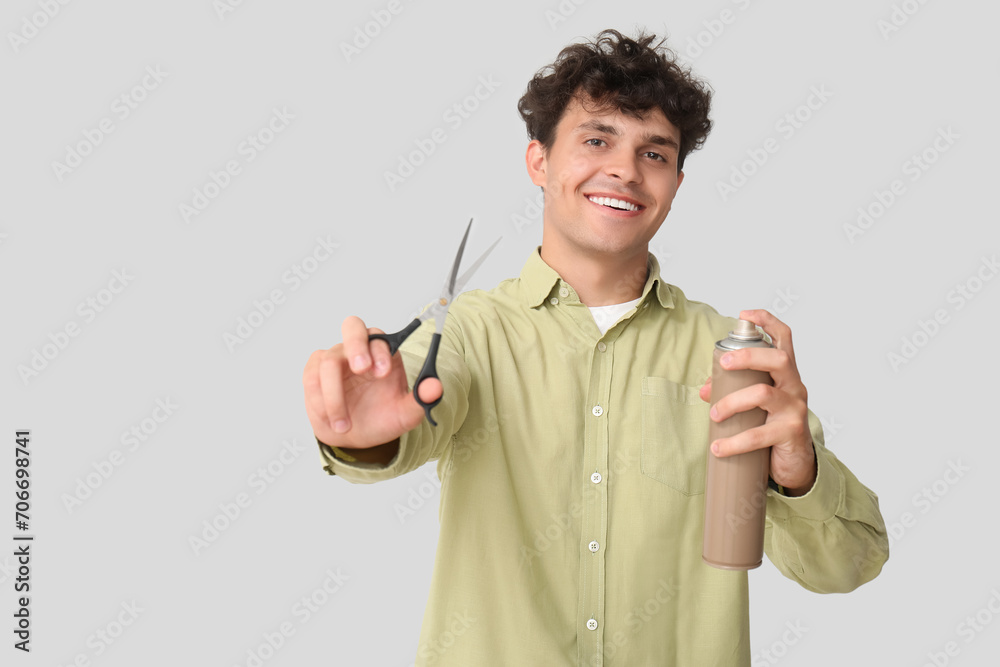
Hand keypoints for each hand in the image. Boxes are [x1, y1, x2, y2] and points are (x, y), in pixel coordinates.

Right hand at [302, 315, 440, 448]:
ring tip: (344, 425)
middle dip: (356, 344)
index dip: (380, 351)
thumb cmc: (381, 418)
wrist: (355, 437)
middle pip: (353, 326)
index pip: (380, 338)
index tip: (383, 373)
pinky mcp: (314, 373)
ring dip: (334, 396)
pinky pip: (311, 378)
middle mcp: (358, 350)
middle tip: (360, 368)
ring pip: (327, 362)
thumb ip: (421, 400)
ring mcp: (334, 359)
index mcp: (383, 353)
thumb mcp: (405, 414)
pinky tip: (332, 420)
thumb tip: (435, 388)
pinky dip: (320, 402)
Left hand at [698, 309, 816, 495]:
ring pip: (764, 394)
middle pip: (779, 359)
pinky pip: (760, 434)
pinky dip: (735, 441)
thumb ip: (730, 391)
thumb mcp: (754, 404)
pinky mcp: (791, 432)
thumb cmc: (772, 424)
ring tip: (714, 414)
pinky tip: (718, 447)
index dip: (767, 321)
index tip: (745, 314)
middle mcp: (794, 386)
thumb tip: (704, 390)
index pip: (784, 338)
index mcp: (785, 374)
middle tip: (723, 364)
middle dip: (748, 356)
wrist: (795, 462)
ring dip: (733, 402)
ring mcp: (795, 409)